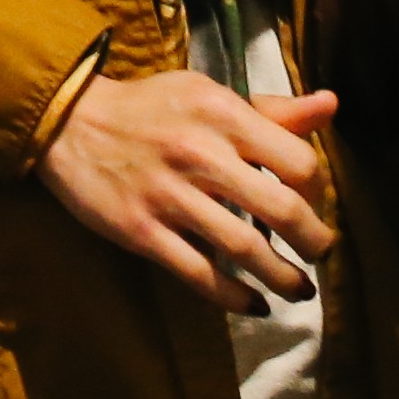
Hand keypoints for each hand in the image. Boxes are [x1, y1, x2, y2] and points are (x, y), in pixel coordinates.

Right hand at [40, 66, 338, 314]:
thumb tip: (330, 105)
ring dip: (283, 278)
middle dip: (313, 241)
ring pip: (244, 249)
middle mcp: (200, 154)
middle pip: (281, 209)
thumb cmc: (150, 108)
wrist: (68, 122)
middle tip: (320, 254)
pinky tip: (254, 305)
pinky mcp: (141, 231)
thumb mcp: (208, 94)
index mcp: (222, 114)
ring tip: (300, 290)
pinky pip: (199, 274)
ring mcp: (168, 196)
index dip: (317, 190)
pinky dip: (233, 297)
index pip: (297, 161)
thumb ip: (270, 109)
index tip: (313, 202)